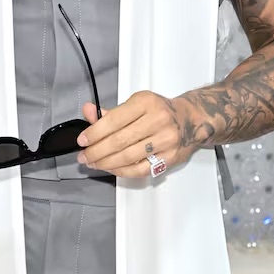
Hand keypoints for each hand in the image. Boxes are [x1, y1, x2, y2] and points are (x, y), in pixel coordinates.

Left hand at [75, 90, 196, 177]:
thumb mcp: (136, 104)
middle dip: (97, 151)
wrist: (191, 120)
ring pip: (128, 157)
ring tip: (94, 163)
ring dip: (106, 163)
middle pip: (119, 141)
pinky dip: (121, 171)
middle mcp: (157, 120)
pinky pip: (140, 169)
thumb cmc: (160, 111)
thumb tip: (88, 111)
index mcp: (146, 102)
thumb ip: (111, 112)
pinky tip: (111, 168)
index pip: (114, 120)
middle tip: (84, 156)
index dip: (94, 133)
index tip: (82, 141)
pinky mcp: (169, 157)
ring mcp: (165, 140)